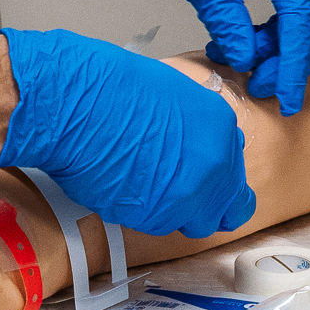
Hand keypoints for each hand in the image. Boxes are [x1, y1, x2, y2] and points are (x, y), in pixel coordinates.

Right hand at [0, 28, 255, 237]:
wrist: (75, 104)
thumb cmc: (111, 86)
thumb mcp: (172, 92)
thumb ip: (195, 126)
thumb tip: (192, 143)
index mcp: (221, 129)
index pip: (234, 174)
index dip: (213, 178)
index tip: (196, 176)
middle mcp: (214, 168)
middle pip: (222, 209)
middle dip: (201, 203)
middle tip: (172, 190)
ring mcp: (186, 197)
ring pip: (188, 222)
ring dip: (171, 210)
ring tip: (139, 182)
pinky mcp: (153, 218)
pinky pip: (154, 224)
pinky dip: (141, 212)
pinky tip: (120, 185)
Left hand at [87, 0, 309, 113]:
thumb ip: (225, 18)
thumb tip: (245, 59)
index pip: (304, 19)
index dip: (294, 64)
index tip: (286, 99)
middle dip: (296, 57)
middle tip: (264, 85)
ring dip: (285, 40)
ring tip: (247, 59)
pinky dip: (279, 20)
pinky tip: (247, 36)